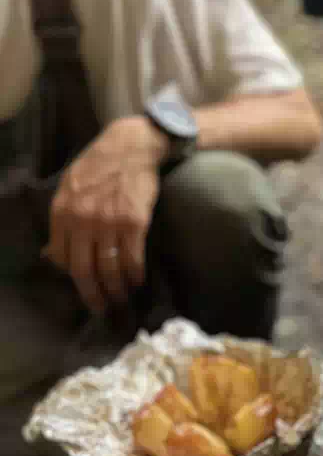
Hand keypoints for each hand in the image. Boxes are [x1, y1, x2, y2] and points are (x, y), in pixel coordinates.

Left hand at [45, 117, 167, 313]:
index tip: (87, 290)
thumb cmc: (99, 167)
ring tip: (123, 297)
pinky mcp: (134, 222)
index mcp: (62, 214)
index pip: (64, 259)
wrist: (130, 147)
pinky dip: (135, 273)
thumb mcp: (68, 190)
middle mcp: (83, 221)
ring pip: (109, 268)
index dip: (75, 280)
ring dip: (117, 288)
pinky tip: (138, 280)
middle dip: (94, 295)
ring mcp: (109, 222)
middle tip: (103, 308)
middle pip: (85, 270)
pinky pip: (132, 257)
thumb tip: (51, 256)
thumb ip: (61, 222)